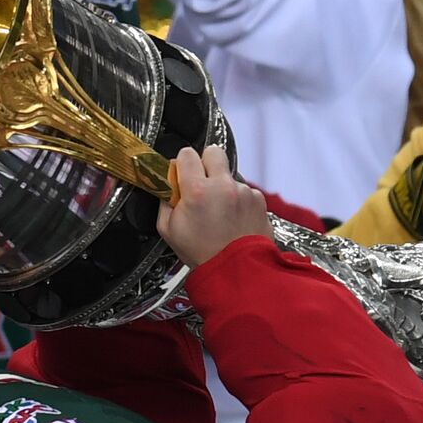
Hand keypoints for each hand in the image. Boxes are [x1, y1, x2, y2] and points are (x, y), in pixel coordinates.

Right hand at [157, 146, 271, 267]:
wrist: (237, 270)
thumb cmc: (203, 254)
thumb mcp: (168, 230)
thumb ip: (165, 203)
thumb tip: (167, 188)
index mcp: (197, 191)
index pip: (186, 154)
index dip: (182, 164)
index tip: (181, 174)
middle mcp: (222, 186)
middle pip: (213, 151)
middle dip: (205, 163)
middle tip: (201, 182)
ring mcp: (243, 191)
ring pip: (229, 175)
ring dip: (222, 186)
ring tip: (219, 212)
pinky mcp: (258, 199)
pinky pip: (244, 190)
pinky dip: (238, 200)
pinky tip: (233, 218)